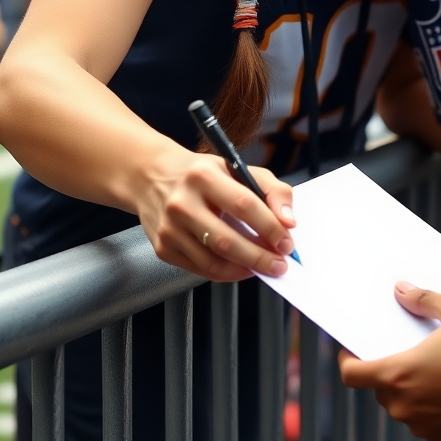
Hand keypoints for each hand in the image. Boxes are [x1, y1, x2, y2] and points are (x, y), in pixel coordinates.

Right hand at [137, 149, 295, 282]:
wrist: (152, 176)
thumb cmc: (201, 173)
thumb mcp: (237, 168)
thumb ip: (271, 189)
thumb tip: (288, 221)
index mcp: (203, 175)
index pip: (245, 205)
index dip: (270, 227)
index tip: (287, 242)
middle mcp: (182, 203)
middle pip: (227, 241)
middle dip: (260, 258)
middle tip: (280, 265)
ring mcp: (169, 228)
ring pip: (213, 262)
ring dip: (245, 269)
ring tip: (263, 267)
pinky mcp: (163, 248)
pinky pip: (200, 269)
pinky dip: (226, 273)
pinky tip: (240, 266)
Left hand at [339, 282, 440, 440]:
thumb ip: (424, 299)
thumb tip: (402, 289)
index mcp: (397, 374)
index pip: (352, 374)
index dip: (347, 360)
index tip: (353, 349)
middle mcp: (403, 405)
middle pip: (379, 387)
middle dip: (389, 368)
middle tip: (406, 350)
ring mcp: (421, 425)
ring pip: (403, 404)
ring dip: (410, 388)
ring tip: (431, 366)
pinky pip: (424, 419)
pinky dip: (430, 405)